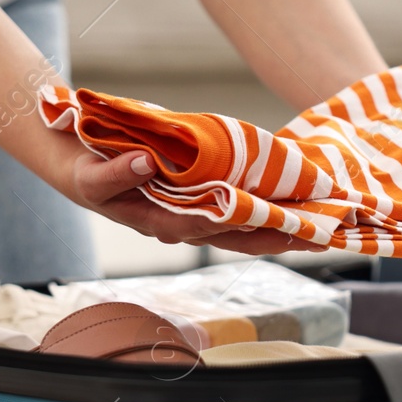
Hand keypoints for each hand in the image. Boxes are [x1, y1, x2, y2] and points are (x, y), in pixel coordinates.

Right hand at [69, 150, 317, 255]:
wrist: (82, 169)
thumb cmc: (87, 174)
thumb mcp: (91, 176)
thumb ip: (115, 173)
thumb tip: (144, 163)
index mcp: (158, 222)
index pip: (204, 227)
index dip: (237, 225)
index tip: (269, 222)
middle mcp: (182, 226)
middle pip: (236, 237)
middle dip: (275, 238)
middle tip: (317, 238)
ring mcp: (193, 218)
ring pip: (243, 230)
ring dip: (279, 230)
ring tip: (320, 231)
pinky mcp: (201, 204)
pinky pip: (240, 214)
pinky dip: (267, 213)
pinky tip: (295, 211)